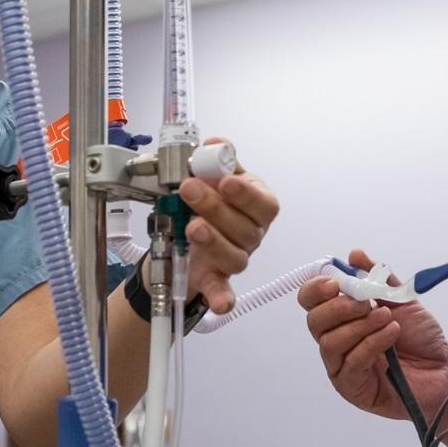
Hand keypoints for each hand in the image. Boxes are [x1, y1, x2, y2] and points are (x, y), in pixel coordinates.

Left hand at [174, 138, 278, 313]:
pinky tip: (220, 303)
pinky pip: (224, 292)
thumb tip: (215, 144)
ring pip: (235, 257)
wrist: (183, 232)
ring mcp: (237, 257)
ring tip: (191, 225)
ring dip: (213, 241)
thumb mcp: (210, 176)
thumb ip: (214, 161)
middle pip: (246, 229)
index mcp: (257, 206)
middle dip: (216, 208)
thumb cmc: (206, 201)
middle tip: (189, 190)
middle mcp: (252, 234)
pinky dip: (222, 298)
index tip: (225, 182)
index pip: (264, 203)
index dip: (247, 194)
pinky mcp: (216, 279)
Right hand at [297, 248, 447, 420]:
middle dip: (339, 307)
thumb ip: (378, 278)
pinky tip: (392, 334)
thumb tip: (355, 254)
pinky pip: (351, 362)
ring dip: (360, 325)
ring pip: (330, 342)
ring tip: (387, 318)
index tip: (335, 282)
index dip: (316, 289)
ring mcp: (342, 367)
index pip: (312, 302)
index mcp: (342, 318)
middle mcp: (337, 341)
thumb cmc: (421, 338)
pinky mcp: (352, 388)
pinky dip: (372, 343)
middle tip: (366, 304)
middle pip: (314, 321)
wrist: (444, 369)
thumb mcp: (401, 300)